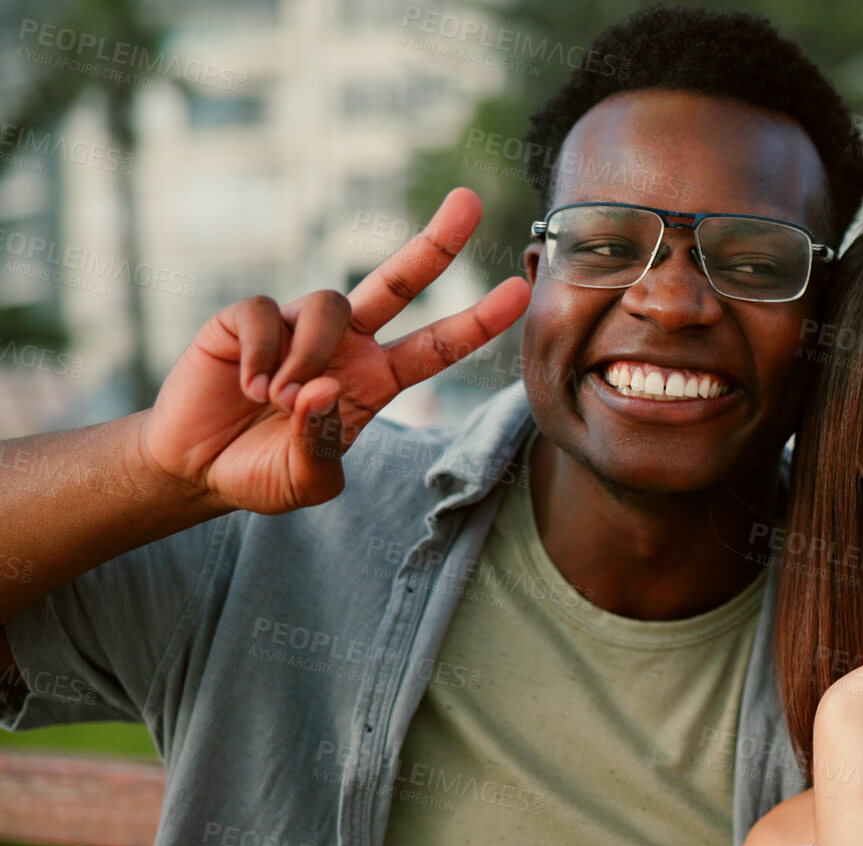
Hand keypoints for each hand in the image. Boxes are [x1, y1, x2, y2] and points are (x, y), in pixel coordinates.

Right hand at [135, 187, 530, 514]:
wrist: (197, 467)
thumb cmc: (261, 472)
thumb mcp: (305, 480)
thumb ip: (320, 446)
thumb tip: (321, 390)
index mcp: (376, 380)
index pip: (437, 346)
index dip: (477, 321)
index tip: (519, 291)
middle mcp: (347, 344)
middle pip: (400, 281)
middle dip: (436, 242)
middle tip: (468, 202)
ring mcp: (298, 325)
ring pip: (330, 303)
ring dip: (309, 353)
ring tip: (278, 400)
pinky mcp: (247, 319)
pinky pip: (267, 312)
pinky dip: (263, 352)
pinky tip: (248, 385)